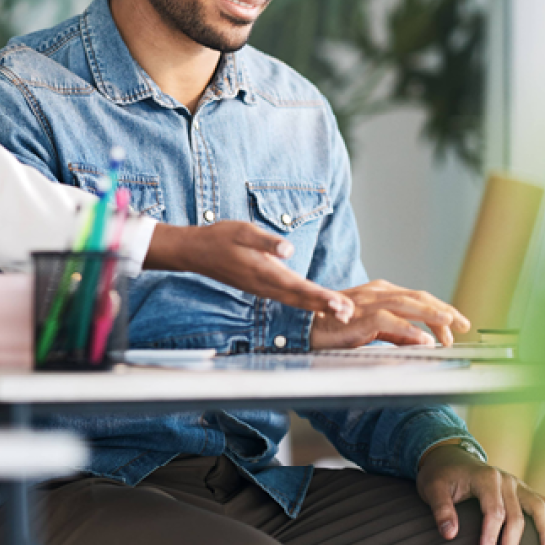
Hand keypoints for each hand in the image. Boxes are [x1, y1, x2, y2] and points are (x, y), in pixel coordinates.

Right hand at [145, 222, 353, 320]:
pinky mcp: (260, 286)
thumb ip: (266, 240)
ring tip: (340, 311)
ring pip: (295, 301)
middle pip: (300, 299)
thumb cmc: (220, 237)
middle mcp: (264, 285)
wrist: (195, 251)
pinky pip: (287, 298)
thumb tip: (288, 249)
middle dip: (325, 306)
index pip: (298, 287)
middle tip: (349, 313)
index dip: (320, 296)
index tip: (339, 303)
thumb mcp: (242, 230)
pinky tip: (316, 303)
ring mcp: (262, 288)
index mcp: (263, 271)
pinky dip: (305, 302)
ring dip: (318, 306)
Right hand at [309, 279, 470, 349]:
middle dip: (444, 310)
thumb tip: (423, 339)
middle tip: (463, 324)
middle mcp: (378, 293)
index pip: (418, 298)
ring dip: (432, 314)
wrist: (305, 327)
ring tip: (451, 324)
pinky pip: (389, 322)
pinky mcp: (360, 317)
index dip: (440, 309)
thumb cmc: (335, 327)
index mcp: (382, 293)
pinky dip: (409, 330)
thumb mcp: (372, 329)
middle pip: (418, 297)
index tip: (457, 324)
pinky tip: (424, 340)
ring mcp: (369, 303)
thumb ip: (397, 332)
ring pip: (407, 304)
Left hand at [416, 442, 544, 544]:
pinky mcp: (521, 490)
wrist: (449, 457)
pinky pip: (544, 502)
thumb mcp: (432, 488)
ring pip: (537, 507)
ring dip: (544, 530)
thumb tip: (450, 535)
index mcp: (485, 478)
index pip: (494, 511)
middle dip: (510, 544)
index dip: (490, 536)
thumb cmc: (440, 476)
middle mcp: (505, 480)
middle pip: (516, 515)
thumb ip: (441, 509)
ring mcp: (516, 484)